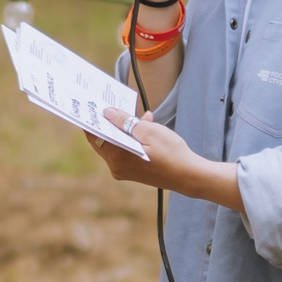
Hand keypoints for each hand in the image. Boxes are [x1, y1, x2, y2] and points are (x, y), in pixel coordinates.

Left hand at [87, 108, 239, 211]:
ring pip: (115, 144)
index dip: (92, 119)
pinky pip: (124, 151)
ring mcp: (123, 171)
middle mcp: (116, 167)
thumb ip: (125, 121)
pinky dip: (130, 139)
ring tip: (138, 116)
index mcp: (117, 156)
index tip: (92, 104)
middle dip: (109, 122)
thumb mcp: (149, 131)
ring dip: (123, 129)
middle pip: (102, 140)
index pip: (94, 135)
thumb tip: (107, 112)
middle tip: (113, 105)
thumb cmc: (172, 153)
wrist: (189, 176)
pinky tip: (145, 128)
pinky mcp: (132, 172)